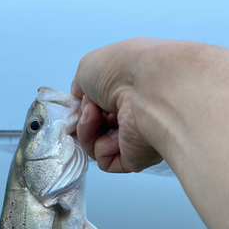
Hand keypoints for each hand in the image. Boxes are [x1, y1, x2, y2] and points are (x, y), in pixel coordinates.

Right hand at [71, 39, 163, 172]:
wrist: (150, 89)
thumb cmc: (124, 70)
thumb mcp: (88, 67)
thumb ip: (79, 87)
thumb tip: (78, 102)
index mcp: (127, 91)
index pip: (97, 106)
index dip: (83, 106)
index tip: (78, 101)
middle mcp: (133, 114)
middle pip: (94, 126)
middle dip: (84, 117)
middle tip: (90, 106)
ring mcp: (133, 138)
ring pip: (94, 145)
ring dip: (87, 130)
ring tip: (95, 115)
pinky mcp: (133, 159)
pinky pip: (104, 161)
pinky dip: (101, 147)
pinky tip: (113, 134)